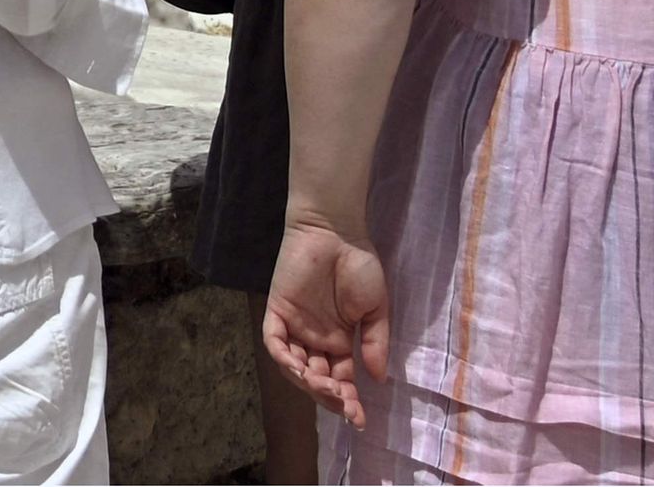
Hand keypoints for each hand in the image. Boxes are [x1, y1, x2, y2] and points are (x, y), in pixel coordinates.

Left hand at [261, 217, 390, 424]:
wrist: (337, 232)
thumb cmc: (359, 266)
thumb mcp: (376, 310)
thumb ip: (375, 343)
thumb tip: (378, 380)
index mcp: (339, 342)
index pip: (341, 380)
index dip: (348, 401)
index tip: (361, 420)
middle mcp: (315, 339)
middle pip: (317, 379)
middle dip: (329, 397)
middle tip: (344, 404)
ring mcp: (295, 326)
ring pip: (294, 366)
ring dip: (308, 382)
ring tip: (327, 389)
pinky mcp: (277, 311)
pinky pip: (274, 342)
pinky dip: (284, 358)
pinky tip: (299, 369)